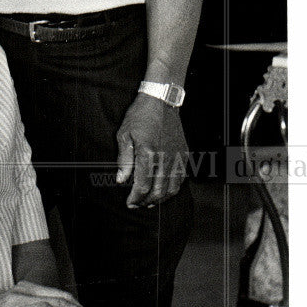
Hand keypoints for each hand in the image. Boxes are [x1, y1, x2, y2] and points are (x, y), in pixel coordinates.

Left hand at [116, 93, 188, 207]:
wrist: (161, 102)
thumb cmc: (141, 116)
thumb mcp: (125, 135)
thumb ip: (124, 160)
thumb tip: (122, 179)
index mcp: (149, 153)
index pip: (143, 185)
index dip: (135, 197)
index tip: (129, 202)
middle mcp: (166, 158)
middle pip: (158, 190)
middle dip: (147, 201)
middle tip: (138, 204)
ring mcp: (177, 157)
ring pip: (172, 188)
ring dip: (161, 198)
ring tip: (150, 202)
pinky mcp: (184, 154)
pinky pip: (181, 178)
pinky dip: (173, 188)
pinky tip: (164, 190)